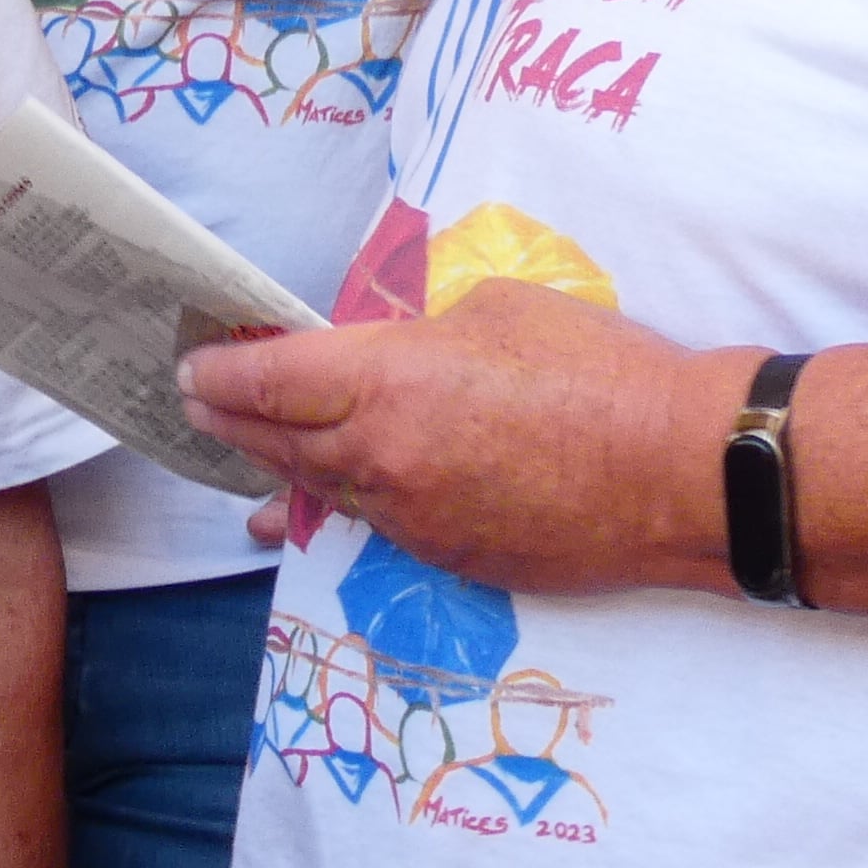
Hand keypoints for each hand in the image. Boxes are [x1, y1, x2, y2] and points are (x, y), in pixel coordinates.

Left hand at [178, 286, 729, 595]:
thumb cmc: (599, 370)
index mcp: (387, 383)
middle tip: (197, 405)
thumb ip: (424, 335)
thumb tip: (396, 357)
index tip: (189, 368)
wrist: (677, 472)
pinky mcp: (453, 559)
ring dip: (282, 471)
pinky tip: (325, 512)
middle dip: (232, 423)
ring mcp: (416, 521)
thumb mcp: (500, 309)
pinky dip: (342, 511)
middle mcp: (383, 460)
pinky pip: (379, 529)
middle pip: (282, 444)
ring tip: (245, 460)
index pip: (272, 383)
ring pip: (327, 493)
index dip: (221, 375)